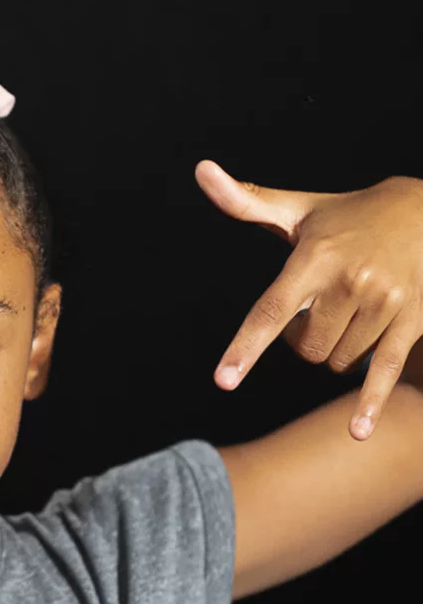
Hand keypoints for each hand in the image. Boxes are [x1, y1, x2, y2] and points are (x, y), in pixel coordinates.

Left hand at [196, 160, 422, 440]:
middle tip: (320, 306)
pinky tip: (357, 432)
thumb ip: (246, 201)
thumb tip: (201, 171)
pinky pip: (385, 371)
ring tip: (351, 309)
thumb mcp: (299, 209)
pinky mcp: (413, 320)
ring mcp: (385, 302)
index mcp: (314, 259)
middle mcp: (350, 281)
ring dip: (336, 348)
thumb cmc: (347, 217)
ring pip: (337, 361)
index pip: (271, 311)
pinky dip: (370, 404)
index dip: (245, 348)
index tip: (223, 380)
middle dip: (304, 340)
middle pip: (304, 349)